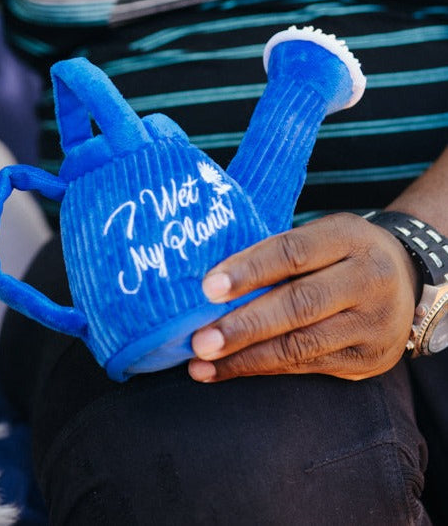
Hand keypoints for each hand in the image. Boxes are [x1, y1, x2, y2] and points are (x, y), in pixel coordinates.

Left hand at [188, 212, 417, 381]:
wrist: (405, 279)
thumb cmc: (338, 251)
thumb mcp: (320, 234)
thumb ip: (276, 250)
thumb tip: (210, 280)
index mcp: (349, 237)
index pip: (293, 252)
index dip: (249, 270)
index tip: (207, 289)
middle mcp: (368, 280)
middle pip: (299, 305)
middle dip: (244, 326)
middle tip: (199, 340)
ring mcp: (373, 324)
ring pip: (302, 345)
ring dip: (245, 356)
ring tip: (202, 361)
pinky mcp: (369, 360)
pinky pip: (308, 366)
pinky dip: (262, 368)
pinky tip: (227, 369)